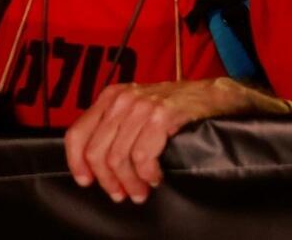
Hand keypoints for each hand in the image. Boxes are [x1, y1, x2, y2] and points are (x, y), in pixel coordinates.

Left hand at [63, 76, 266, 202]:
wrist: (214, 95)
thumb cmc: (175, 107)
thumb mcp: (137, 108)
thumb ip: (113, 127)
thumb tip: (91, 164)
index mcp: (111, 96)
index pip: (77, 134)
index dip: (77, 163)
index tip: (86, 181)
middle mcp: (123, 99)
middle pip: (97, 152)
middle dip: (107, 180)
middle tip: (121, 194)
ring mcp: (143, 106)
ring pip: (118, 158)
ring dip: (129, 182)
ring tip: (140, 191)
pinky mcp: (163, 115)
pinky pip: (143, 156)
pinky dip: (146, 174)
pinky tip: (155, 178)